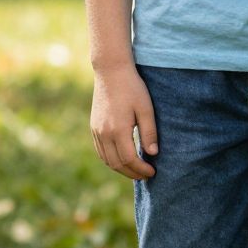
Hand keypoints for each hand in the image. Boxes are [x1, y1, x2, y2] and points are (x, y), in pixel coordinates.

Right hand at [90, 64, 156, 179]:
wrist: (111, 71)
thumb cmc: (132, 88)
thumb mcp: (146, 108)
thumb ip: (149, 132)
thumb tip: (153, 154)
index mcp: (118, 130)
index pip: (130, 159)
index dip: (141, 169)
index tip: (153, 172)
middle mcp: (104, 133)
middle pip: (117, 164)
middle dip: (132, 173)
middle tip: (146, 175)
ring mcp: (96, 131)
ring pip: (107, 160)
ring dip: (121, 169)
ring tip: (136, 170)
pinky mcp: (93, 127)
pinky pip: (101, 151)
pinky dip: (111, 160)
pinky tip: (122, 160)